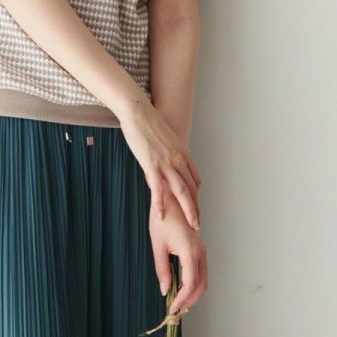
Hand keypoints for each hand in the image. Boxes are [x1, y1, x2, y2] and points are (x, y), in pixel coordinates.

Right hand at [117, 93, 201, 229]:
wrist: (138, 111)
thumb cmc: (148, 124)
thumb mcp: (165, 139)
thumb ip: (169, 152)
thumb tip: (166, 161)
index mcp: (183, 154)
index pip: (195, 180)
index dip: (196, 197)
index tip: (196, 209)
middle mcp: (178, 160)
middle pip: (192, 189)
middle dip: (196, 208)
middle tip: (198, 224)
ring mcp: (166, 163)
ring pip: (182, 192)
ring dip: (188, 211)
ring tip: (191, 225)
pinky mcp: (151, 164)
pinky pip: (158, 188)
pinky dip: (160, 204)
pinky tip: (160, 216)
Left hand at [150, 199, 207, 315]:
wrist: (170, 197)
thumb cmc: (162, 219)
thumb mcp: (158, 246)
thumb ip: (162, 270)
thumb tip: (166, 290)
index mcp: (190, 251)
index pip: (190, 283)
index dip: (182, 299)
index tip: (171, 308)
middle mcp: (200, 251)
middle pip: (202, 284)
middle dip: (191, 301)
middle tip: (176, 311)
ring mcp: (202, 249)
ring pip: (204, 279)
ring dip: (194, 294)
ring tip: (179, 303)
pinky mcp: (200, 248)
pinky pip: (202, 270)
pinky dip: (195, 283)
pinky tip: (182, 289)